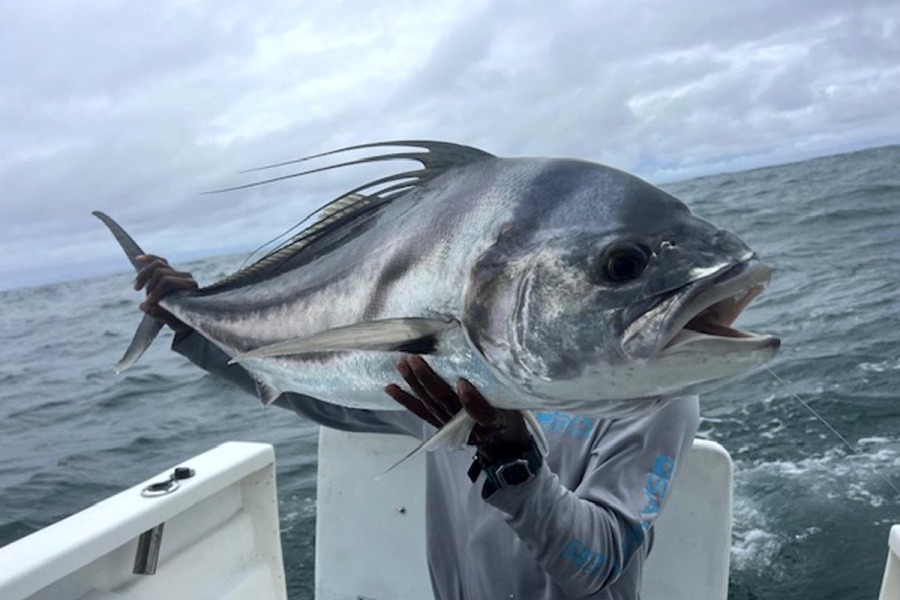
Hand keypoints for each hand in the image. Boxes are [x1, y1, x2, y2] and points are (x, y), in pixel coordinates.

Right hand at [133, 254, 196, 333]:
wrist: (189, 319)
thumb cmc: (184, 321)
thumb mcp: (176, 323)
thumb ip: (161, 315)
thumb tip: (143, 306)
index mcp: (190, 287)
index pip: (168, 281)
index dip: (155, 291)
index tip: (148, 303)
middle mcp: (186, 277)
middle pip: (161, 273)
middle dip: (150, 287)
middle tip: (147, 301)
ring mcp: (179, 273)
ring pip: (158, 264)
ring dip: (144, 274)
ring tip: (137, 288)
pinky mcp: (171, 272)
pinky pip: (159, 261)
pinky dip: (148, 259)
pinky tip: (138, 259)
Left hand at [384, 356, 531, 461]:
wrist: (501, 444)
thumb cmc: (506, 419)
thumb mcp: (510, 412)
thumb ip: (492, 401)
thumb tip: (466, 385)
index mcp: (489, 422)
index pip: (481, 412)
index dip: (471, 400)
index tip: (464, 382)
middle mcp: (466, 426)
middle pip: (446, 402)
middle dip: (429, 381)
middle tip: (416, 360)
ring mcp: (450, 426)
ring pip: (430, 404)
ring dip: (413, 385)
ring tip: (401, 366)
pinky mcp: (440, 425)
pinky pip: (421, 412)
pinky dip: (405, 400)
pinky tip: (391, 388)